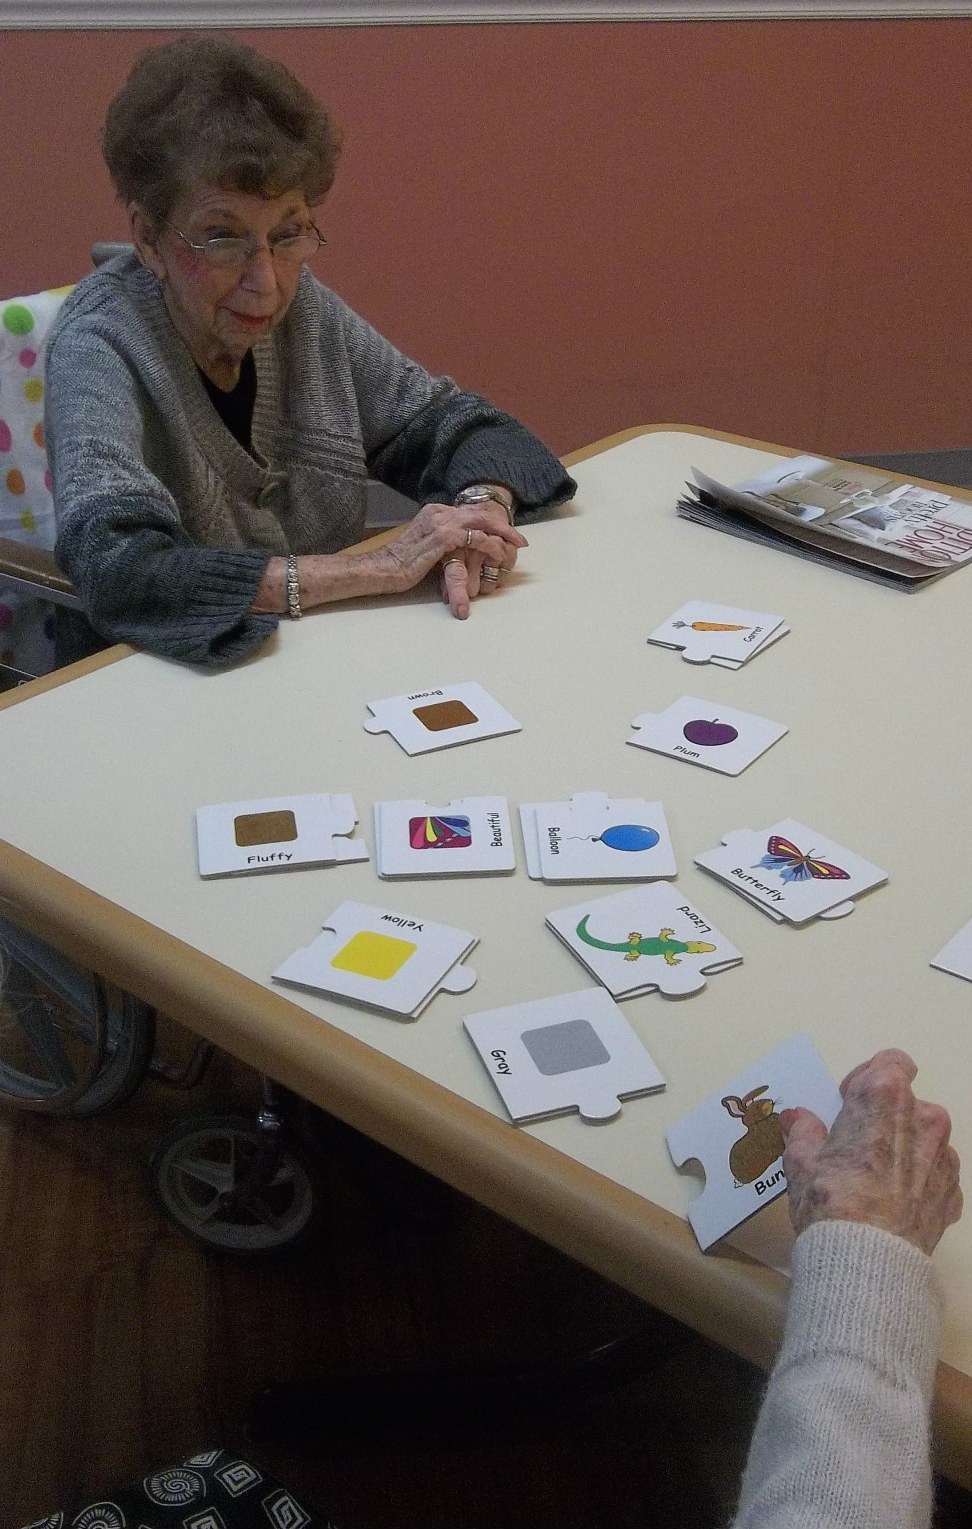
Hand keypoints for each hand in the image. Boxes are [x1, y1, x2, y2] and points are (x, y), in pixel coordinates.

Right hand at [380, 501, 526, 619]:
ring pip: (481, 521)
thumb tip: (459, 550)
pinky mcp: (442, 538)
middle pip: (480, 512)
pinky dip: (490, 545)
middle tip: (520, 539)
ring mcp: (440, 523)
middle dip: (503, 524)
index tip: (505, 533)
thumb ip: (442, 543)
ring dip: (502, 533)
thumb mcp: (425, 547)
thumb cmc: (400, 563)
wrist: (382, 568)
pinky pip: (474, 538)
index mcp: (435, 512)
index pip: (470, 512)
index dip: (491, 522)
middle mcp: (439, 512)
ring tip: (516, 545)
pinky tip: (499, 554)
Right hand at [781, 1048, 961, 1255]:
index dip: (867, 1079)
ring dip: (904, 1148)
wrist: (868, 1261)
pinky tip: (893, 1202)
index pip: (890, 1061)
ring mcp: (944, 1156)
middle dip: (884, 1117)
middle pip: (906, 1102)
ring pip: (925, 1138)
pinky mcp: (953, 1192)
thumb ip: (803, 1133)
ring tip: (876, 1179)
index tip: (848, 1103)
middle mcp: (923, 1117)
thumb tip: (798, 1119)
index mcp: (884, 1096)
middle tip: (856, 1145)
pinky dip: (918, 1181)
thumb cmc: (830, 1201)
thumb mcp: (801, 1162)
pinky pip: (935, 1174)